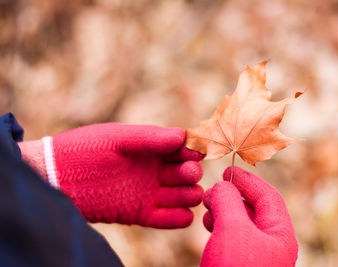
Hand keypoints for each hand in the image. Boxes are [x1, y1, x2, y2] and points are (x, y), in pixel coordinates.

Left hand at [20, 123, 203, 227]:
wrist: (57, 177)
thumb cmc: (85, 149)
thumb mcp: (117, 138)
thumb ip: (149, 138)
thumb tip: (182, 136)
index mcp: (149, 148)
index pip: (180, 149)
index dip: (191, 150)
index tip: (198, 151)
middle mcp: (152, 170)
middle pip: (184, 172)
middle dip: (191, 172)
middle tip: (190, 173)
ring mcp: (147, 192)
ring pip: (180, 196)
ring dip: (190, 195)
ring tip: (192, 194)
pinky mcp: (139, 213)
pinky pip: (166, 218)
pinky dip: (179, 218)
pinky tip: (184, 215)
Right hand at [201, 167, 297, 266]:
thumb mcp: (233, 228)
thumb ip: (229, 201)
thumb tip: (223, 186)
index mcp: (280, 235)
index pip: (268, 197)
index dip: (247, 180)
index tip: (226, 171)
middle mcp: (271, 246)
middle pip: (254, 210)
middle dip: (231, 196)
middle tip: (210, 192)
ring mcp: (255, 257)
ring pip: (241, 225)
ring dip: (222, 211)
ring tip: (206, 208)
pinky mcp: (239, 264)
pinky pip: (232, 239)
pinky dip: (219, 227)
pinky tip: (208, 227)